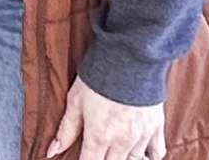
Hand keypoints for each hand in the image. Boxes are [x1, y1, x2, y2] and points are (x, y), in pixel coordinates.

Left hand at [47, 76, 165, 159]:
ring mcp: (141, 136)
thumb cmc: (98, 77)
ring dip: (121, 157)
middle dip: (102, 158)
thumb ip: (66, 130)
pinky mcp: (156, 128)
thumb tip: (51, 151)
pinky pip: (157, 154)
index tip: (83, 156)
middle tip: (98, 148)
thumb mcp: (75, 102)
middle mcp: (122, 141)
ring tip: (113, 147)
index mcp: (99, 135)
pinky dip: (147, 154)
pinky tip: (137, 149)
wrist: (128, 58)